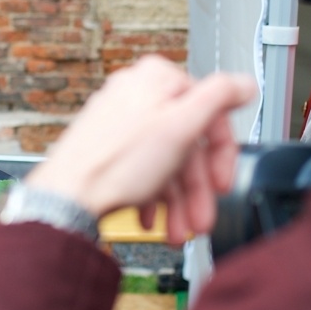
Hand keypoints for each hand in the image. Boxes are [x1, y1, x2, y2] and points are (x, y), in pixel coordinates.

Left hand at [28, 56, 254, 243]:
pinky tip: (151, 219)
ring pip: (165, 161)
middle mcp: (138, 94)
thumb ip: (219, 98)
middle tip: (202, 218)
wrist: (65, 198)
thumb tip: (245, 83)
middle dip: (196, 189)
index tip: (223, 182)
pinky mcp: (108, 147)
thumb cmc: (115, 164)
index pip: (210, 113)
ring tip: (178, 230)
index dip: (221, 154)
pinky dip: (151, 197)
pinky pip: (141, 170)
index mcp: (158, 79)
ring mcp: (120, 121)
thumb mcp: (181, 126)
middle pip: (186, 143)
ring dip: (176, 201)